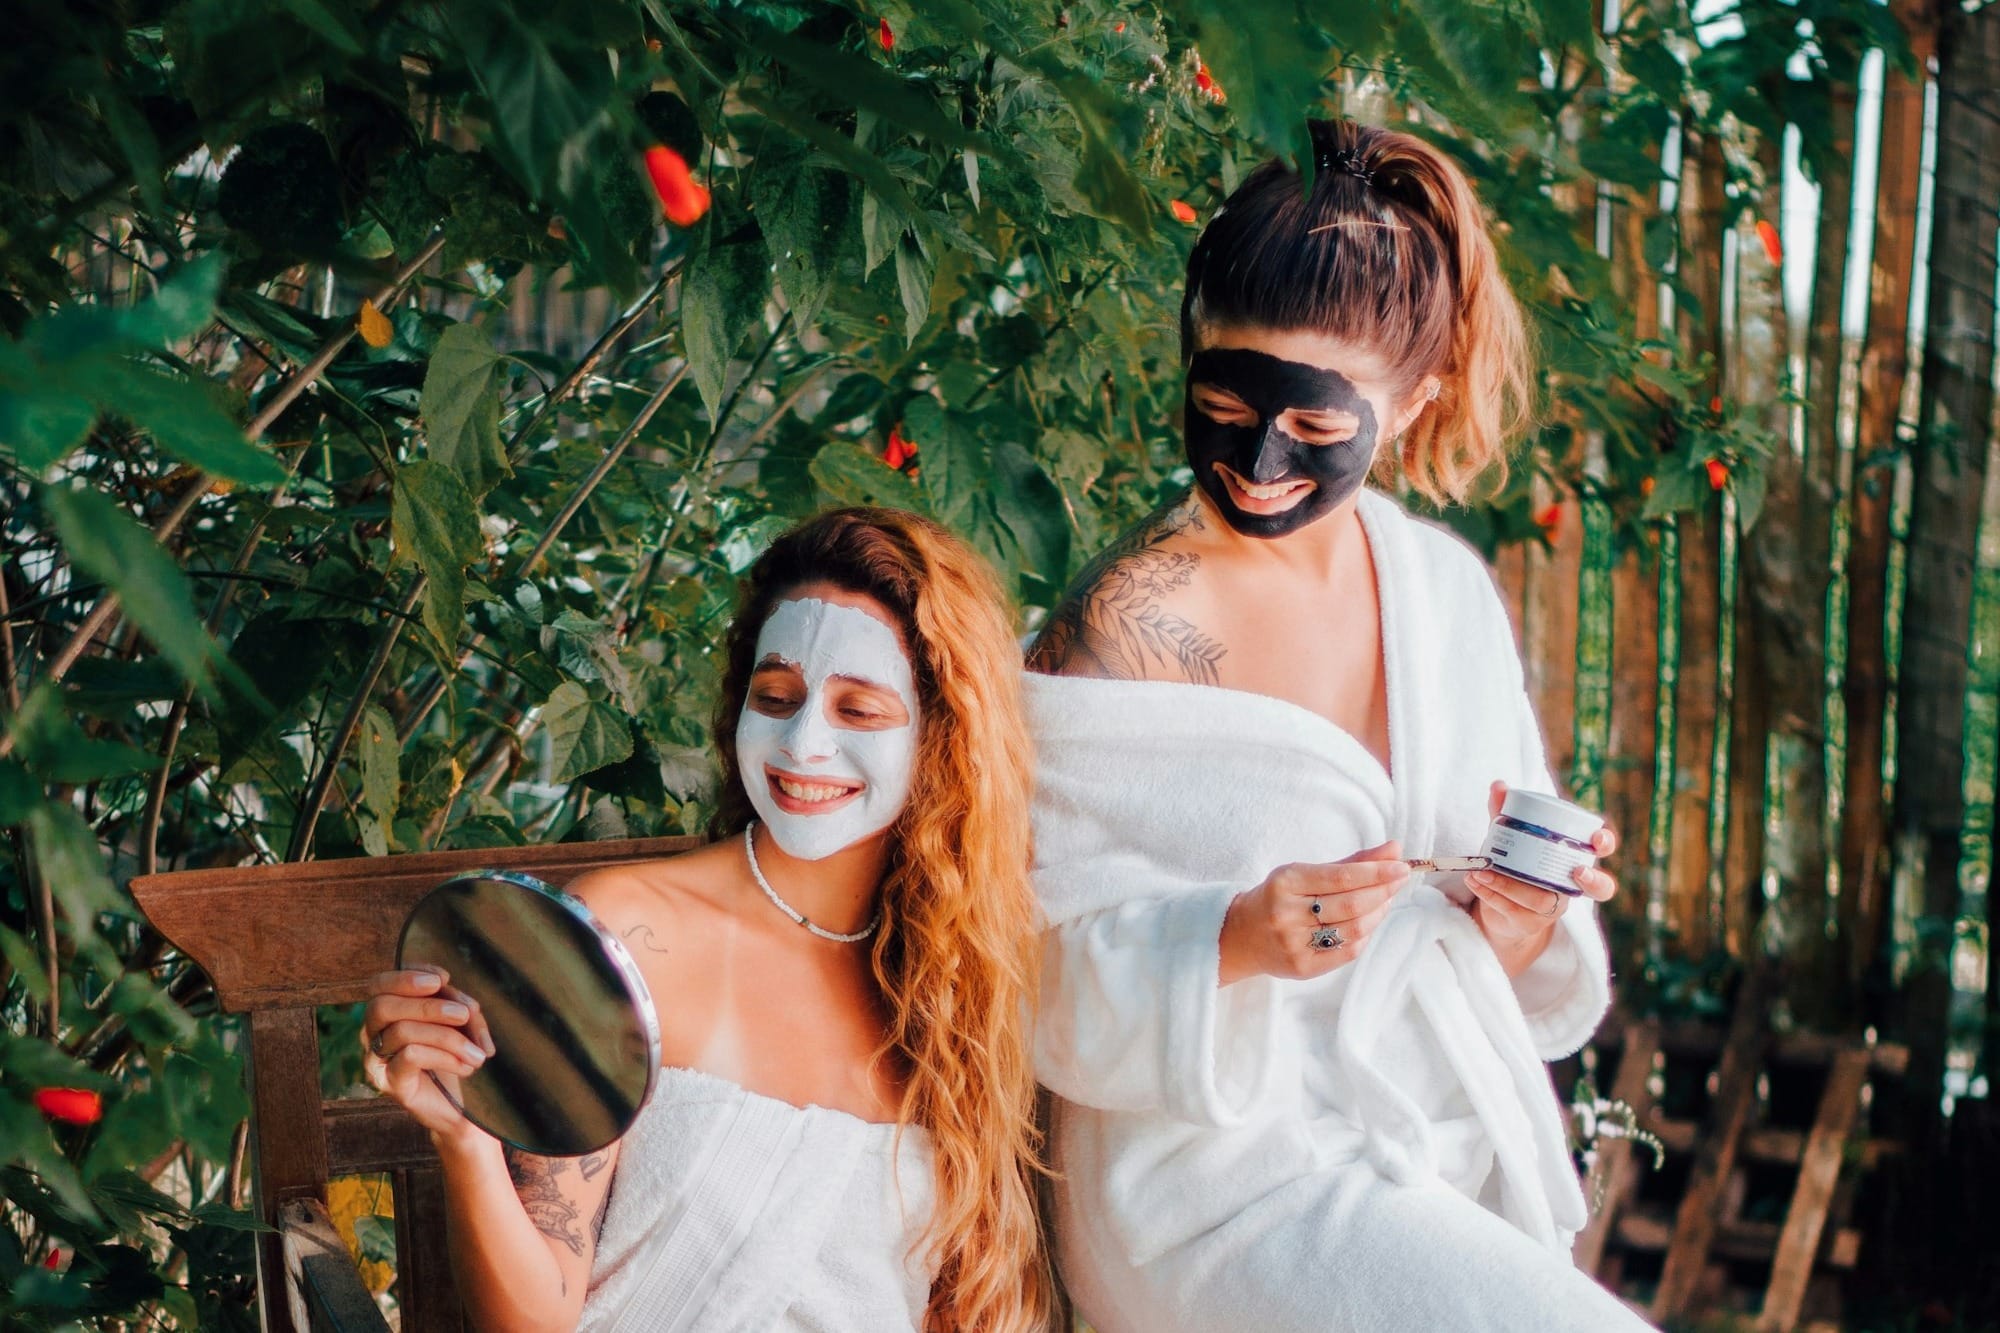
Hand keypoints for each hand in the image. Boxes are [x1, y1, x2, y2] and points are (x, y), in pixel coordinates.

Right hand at [361, 967, 495, 1145]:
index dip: (407, 976)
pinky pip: (410, 1057)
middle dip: (428, 1005)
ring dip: (448, 1036)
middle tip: (464, 1014)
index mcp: (385, 1014)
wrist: (461, 1106)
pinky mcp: (390, 1084)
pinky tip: (467, 1066)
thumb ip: (454, 1003)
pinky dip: (445, 1056)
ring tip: (478, 1051)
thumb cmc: (457, 1055)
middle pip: (382, 1005)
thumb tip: (453, 994)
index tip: (444, 979)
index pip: (378, 984)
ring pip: (401, 1031)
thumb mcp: (459, 1022)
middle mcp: (372, 1035)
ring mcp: (376, 1061)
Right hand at [1220, 841, 1409, 984]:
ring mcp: (1294, 944)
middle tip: (1401, 879)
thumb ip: (1350, 862)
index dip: (1376, 871)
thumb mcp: (1305, 873)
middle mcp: (1287, 914)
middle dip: (1383, 890)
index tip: (1401, 865)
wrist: (1241, 936)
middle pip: (1351, 904)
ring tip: (1386, 899)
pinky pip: (1347, 951)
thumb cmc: (1278, 898)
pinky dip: (1366, 935)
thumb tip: (1395, 849)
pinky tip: (1370, 922)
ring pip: (1353, 928)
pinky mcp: (1302, 967)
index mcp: (1285, 883)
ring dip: (1378, 913)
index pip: (1341, 877)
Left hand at [1464, 781, 1618, 974]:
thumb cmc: (1512, 866)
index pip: (1600, 851)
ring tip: (1482, 870)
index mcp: (1571, 859)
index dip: (1605, 844)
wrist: (1496, 907)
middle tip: (1578, 872)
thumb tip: (1499, 785)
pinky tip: (1474, 880)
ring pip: (1542, 899)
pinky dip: (1491, 894)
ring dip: (1510, 884)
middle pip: (1601, 888)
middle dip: (1594, 880)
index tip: (1596, 839)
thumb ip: (1504, 814)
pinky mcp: (1530, 923)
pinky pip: (1514, 910)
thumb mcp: (1509, 838)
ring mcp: (1553, 908)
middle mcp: (1569, 886)